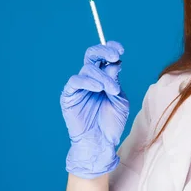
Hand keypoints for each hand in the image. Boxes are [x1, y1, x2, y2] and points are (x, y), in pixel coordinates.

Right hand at [60, 41, 129, 178]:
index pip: (105, 57)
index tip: (121, 50)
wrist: (101, 142)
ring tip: (112, 90)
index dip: (111, 49)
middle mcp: (91, 79)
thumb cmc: (112, 122)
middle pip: (92, 55)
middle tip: (115, 57)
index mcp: (105, 77)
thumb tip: (114, 62)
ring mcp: (80, 86)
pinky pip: (75, 81)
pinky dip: (87, 82)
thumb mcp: (120, 99)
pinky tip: (98, 88)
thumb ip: (116, 80)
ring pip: (88, 69)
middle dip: (104, 51)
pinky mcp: (69, 95)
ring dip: (103, 77)